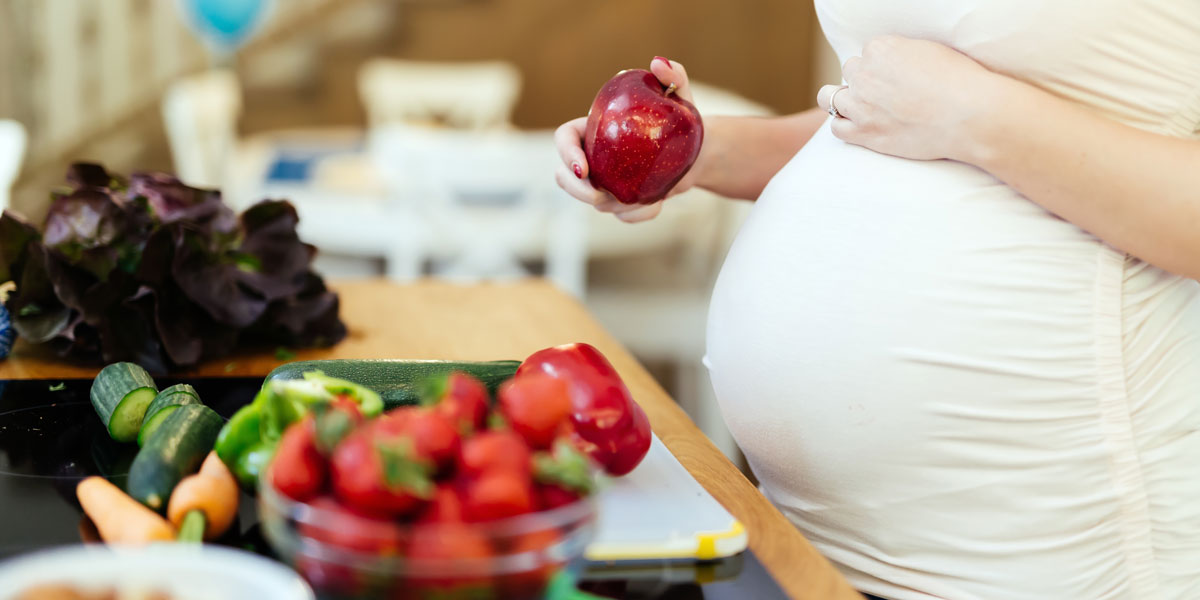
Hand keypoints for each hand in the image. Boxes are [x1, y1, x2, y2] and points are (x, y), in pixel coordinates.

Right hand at [554, 56, 701, 222]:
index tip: (582, 167)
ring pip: (594, 202)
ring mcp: (605, 182)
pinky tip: (657, 205)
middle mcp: (593, 157)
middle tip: (599, 197)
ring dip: (614, 205)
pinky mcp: (622, 201)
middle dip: (576, 191)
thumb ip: (673, 74)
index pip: (564, 138)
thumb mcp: (681, 95)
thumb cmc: (682, 118)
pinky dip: (637, 215)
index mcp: (593, 128)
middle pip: (563, 177)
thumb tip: (658, 64)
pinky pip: (622, 216)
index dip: (566, 153)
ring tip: (642, 197)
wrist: (699, 152)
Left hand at [816, 35, 1005, 161]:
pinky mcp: (864, 133)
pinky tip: (856, 126)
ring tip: (861, 108)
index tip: (895, 77)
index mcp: (880, 49)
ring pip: (831, 97)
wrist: (968, 115)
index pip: (867, 52)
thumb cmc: (959, 82)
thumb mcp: (929, 51)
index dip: (880, 66)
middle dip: (863, 81)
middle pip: (850, 72)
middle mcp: (864, 74)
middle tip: (883, 94)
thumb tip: (894, 62)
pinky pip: (836, 127)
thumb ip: (902, 53)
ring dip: (844, 100)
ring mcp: (861, 104)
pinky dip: (843, 125)